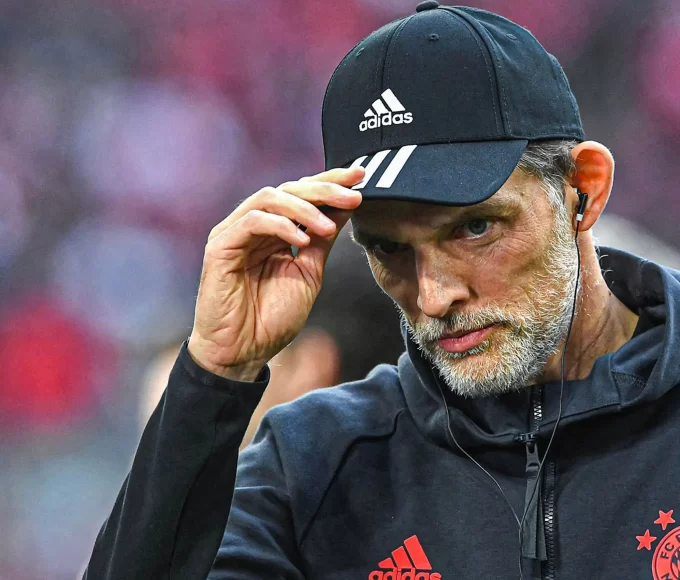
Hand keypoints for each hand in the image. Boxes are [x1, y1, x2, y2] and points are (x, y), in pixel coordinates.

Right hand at [188, 167, 363, 380]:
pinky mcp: (220, 246)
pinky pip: (252, 221)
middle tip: (354, 195)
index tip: (361, 177)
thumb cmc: (271, 318)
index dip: (330, 182)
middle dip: (324, 189)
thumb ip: (321, 240)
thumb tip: (346, 207)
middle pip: (289, 189)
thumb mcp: (308, 273)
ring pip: (269, 197)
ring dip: (304, 207)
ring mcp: (234, 233)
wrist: (242, 352)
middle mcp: (254, 226)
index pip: (302, 195)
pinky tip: (301, 240)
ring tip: (328, 227)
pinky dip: (280, 225)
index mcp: (275, 231)